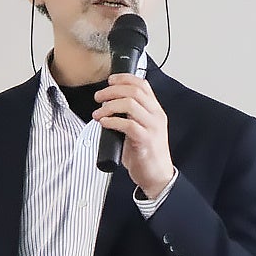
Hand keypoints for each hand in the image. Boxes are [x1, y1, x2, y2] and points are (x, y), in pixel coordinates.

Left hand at [93, 74, 175, 197]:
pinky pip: (128, 125)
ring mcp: (152, 128)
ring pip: (131, 105)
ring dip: (110, 106)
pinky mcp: (145, 141)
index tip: (110, 80)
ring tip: (98, 112)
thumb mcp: (140, 128)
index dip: (125, 78)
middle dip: (112, 91)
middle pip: (134, 91)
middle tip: (99, 97)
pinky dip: (112, 121)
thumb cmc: (146, 153)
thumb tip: (108, 104)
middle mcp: (156, 116)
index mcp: (155, 110)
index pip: (143, 85)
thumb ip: (129, 115)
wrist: (157, 176)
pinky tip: (104, 123)